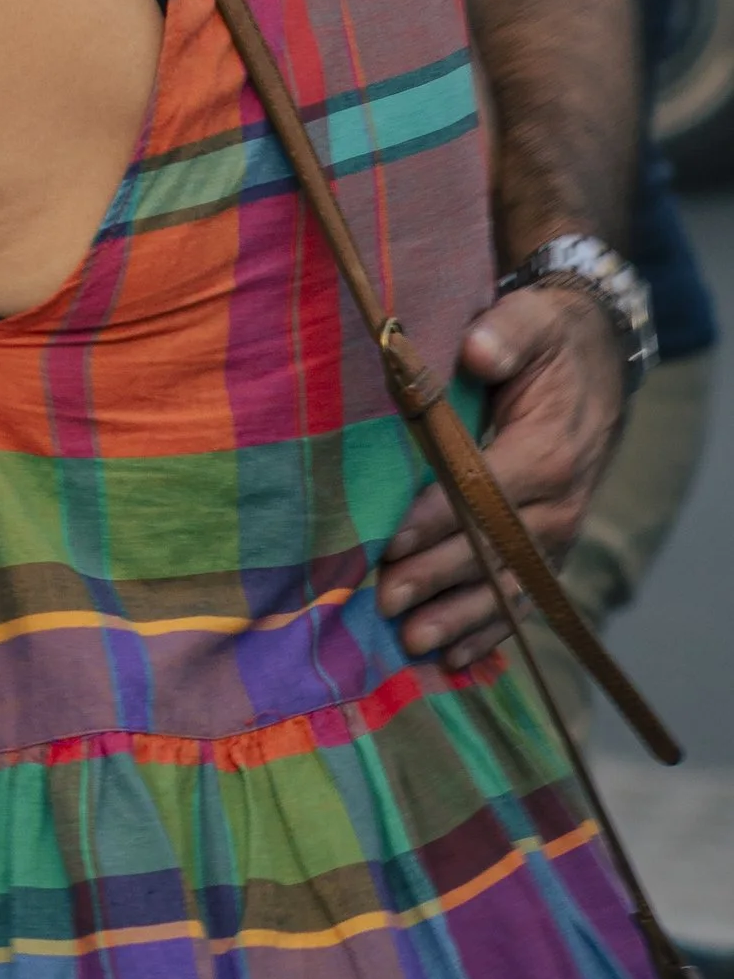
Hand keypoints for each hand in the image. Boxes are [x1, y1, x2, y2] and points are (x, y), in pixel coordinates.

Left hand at [377, 280, 624, 658]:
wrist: (595, 361)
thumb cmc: (546, 342)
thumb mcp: (530, 322)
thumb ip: (505, 334)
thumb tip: (479, 351)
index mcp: (549, 449)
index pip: (487, 490)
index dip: (438, 518)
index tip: (390, 542)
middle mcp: (561, 500)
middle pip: (493, 547)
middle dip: (437, 577)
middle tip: (384, 600)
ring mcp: (560, 530)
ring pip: (510, 584)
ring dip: (461, 616)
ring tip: (413, 641)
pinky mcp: (552, 547)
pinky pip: (525, 596)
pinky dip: (491, 629)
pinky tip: (454, 656)